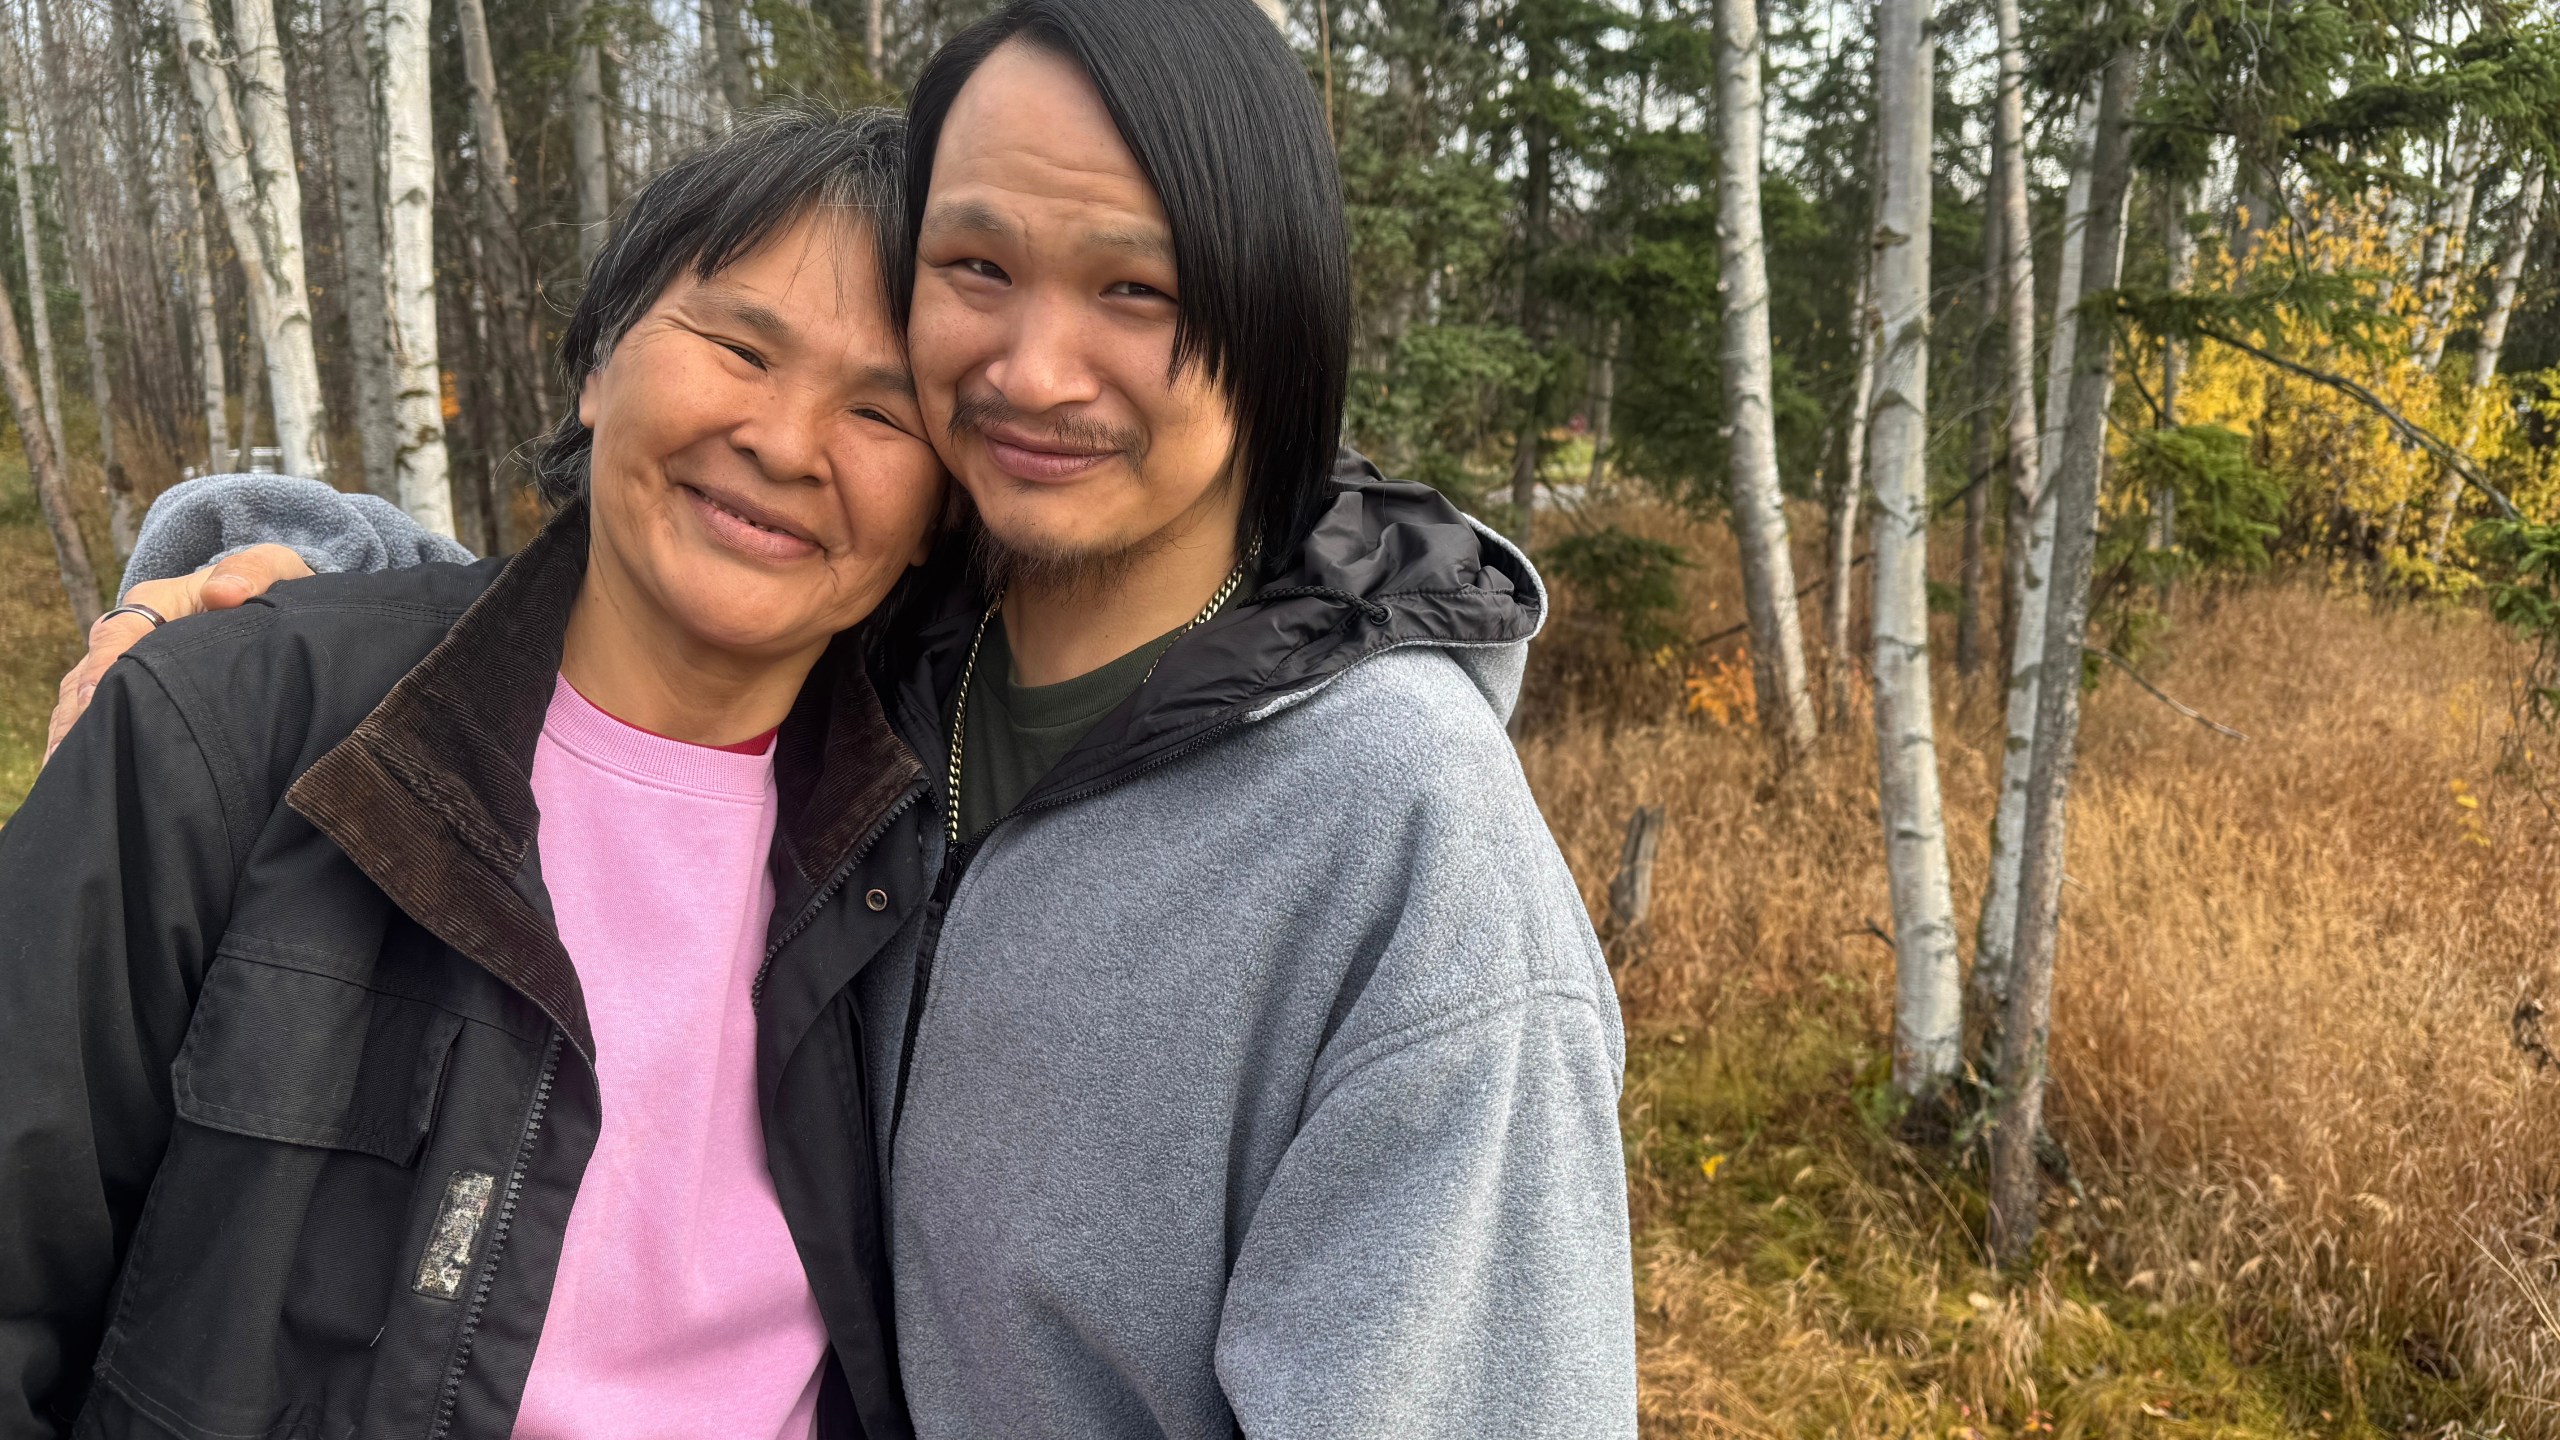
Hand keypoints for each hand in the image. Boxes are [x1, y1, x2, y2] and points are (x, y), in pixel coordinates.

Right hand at [44, 545, 314, 763]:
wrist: (268, 601)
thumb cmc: (267, 586)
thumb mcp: (272, 569)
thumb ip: (253, 572)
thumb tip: (226, 592)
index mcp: (154, 601)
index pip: (118, 634)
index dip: (106, 669)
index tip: (96, 699)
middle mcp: (127, 633)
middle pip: (90, 676)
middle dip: (80, 716)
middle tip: (73, 756)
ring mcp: (124, 665)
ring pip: (83, 701)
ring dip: (77, 735)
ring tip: (71, 774)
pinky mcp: (131, 693)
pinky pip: (100, 718)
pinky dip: (90, 743)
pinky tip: (88, 776)